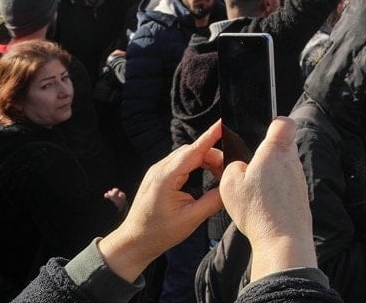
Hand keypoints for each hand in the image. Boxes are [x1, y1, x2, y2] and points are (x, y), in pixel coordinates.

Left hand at [96, 121, 224, 282]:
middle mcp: (160, 169)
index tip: (222, 123)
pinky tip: (207, 174)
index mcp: (166, 177)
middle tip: (230, 169)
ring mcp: (157, 171)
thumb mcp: (191, 219)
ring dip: (206, 160)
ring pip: (187, 155)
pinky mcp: (158, 176)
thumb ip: (213, 200)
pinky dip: (196, 164)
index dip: (210, 136)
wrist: (134, 242)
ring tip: (221, 174)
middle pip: (192, 151)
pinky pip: (180, 162)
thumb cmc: (160, 233)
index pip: (193, 151)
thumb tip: (231, 186)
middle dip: (214, 155)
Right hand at [220, 118, 318, 280]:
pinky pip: (287, 185)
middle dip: (267, 154)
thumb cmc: (257, 210)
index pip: (284, 123)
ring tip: (255, 193)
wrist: (283, 240)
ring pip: (284, 167)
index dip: (274, 124)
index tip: (263, 132)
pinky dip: (276, 191)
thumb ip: (233, 166)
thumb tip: (241, 164)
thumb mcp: (230, 184)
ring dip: (271, 175)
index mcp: (275, 151)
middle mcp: (291, 161)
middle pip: (282, 146)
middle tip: (250, 170)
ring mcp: (299, 179)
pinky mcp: (301, 196)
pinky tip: (265, 205)